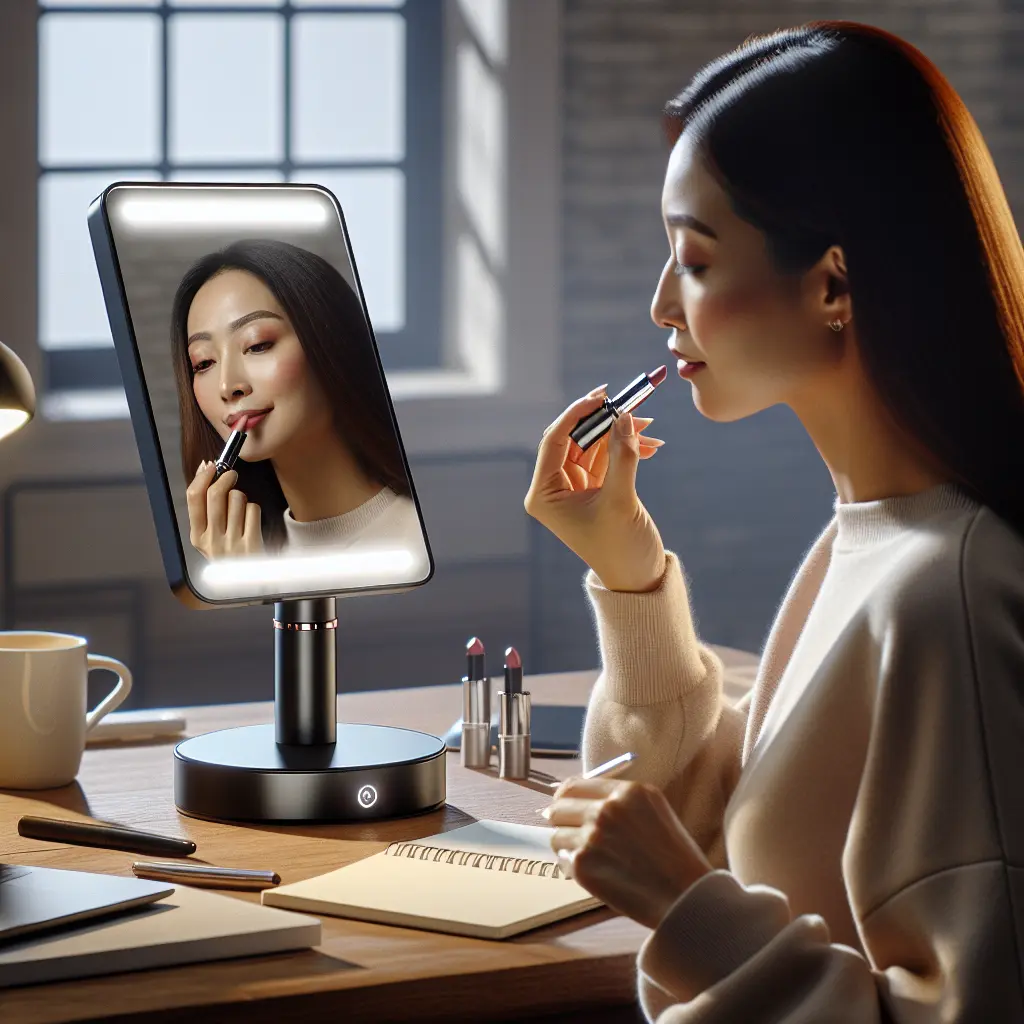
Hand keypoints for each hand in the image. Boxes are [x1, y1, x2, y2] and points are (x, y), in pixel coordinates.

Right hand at [186, 462, 263, 559]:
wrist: (248, 583)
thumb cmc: (230, 553)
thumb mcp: (210, 536)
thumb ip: (206, 507)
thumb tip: (205, 468)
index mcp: (197, 537)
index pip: (194, 498)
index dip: (203, 476)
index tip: (211, 466)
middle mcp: (212, 541)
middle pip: (216, 494)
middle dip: (225, 478)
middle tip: (231, 476)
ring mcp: (232, 544)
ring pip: (237, 499)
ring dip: (241, 498)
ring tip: (241, 511)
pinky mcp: (252, 544)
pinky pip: (253, 509)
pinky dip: (254, 510)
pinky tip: (251, 521)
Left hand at [524, 387, 666, 591]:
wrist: (638, 579)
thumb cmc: (621, 549)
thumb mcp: (621, 501)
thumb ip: (623, 456)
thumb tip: (626, 416)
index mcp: (543, 494)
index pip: (554, 440)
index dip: (577, 413)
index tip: (602, 395)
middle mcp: (553, 489)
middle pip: (574, 438)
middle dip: (603, 420)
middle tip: (630, 402)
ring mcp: (574, 488)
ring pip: (593, 444)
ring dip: (620, 432)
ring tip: (649, 424)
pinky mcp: (595, 489)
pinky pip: (607, 456)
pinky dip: (626, 446)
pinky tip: (651, 443)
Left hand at [545, 777, 710, 929]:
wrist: (684, 895)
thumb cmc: (674, 855)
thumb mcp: (654, 808)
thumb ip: (619, 799)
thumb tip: (580, 799)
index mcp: (625, 792)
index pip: (573, 786)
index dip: (565, 797)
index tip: (565, 806)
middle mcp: (605, 811)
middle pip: (558, 808)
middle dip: (561, 820)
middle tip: (572, 832)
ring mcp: (591, 838)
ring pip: (557, 837)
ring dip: (568, 847)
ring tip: (593, 858)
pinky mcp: (583, 866)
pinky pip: (563, 862)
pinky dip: (574, 869)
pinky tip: (598, 873)